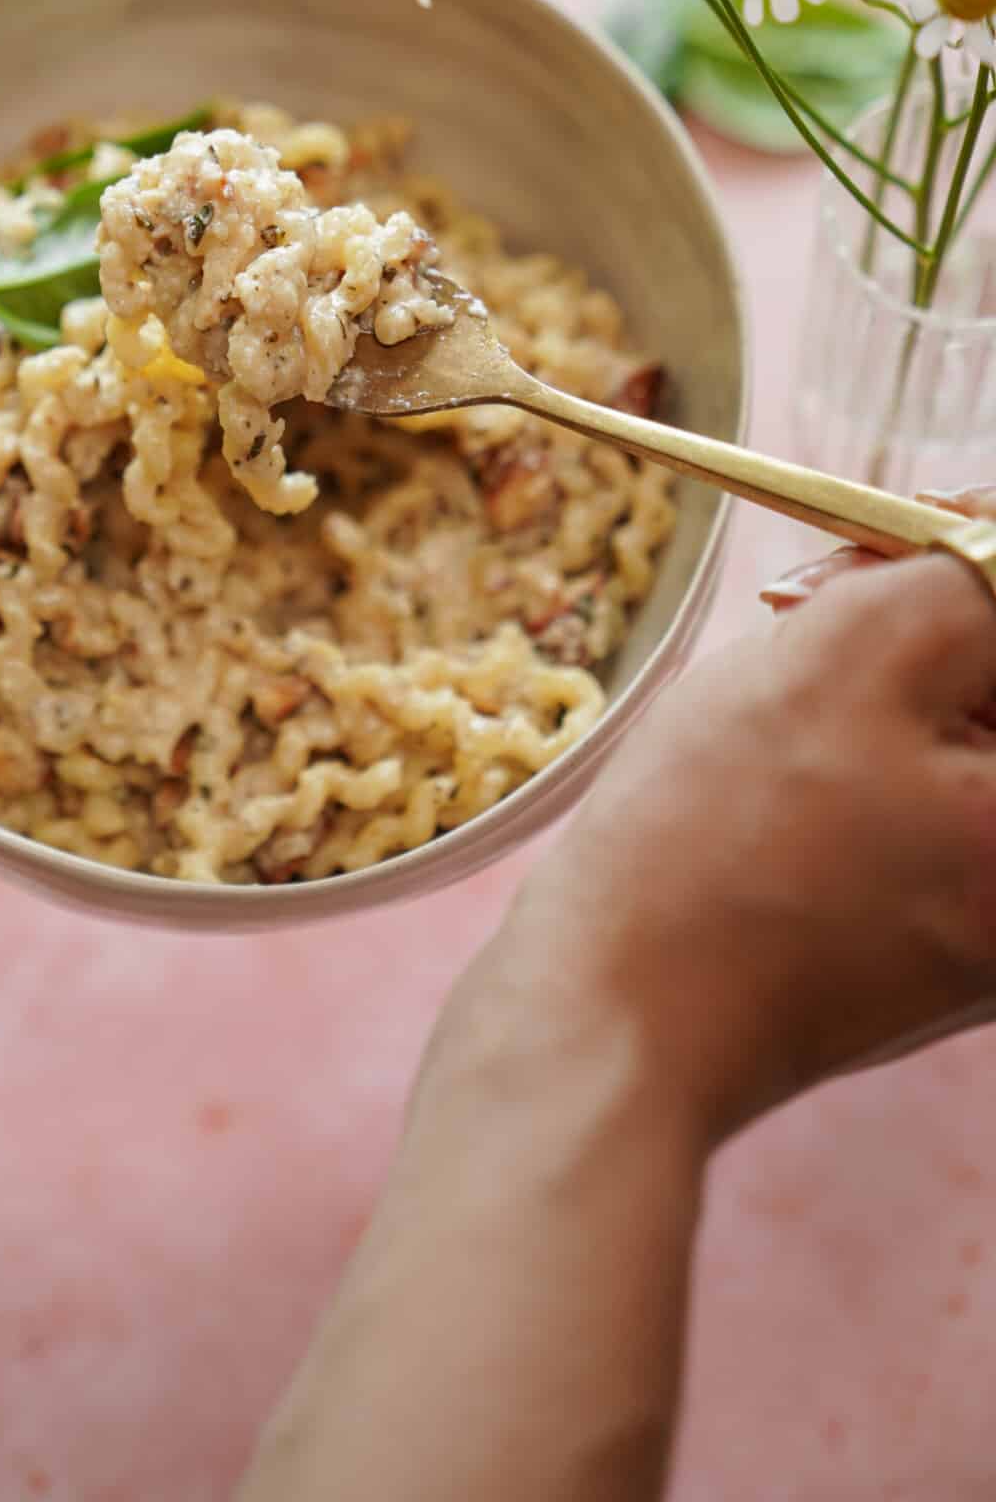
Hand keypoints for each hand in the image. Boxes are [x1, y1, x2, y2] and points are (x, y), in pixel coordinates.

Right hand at [504, 533, 995, 1141]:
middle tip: (813, 611)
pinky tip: (769, 765)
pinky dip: (857, 761)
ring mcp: (983, 933)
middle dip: (926, 629)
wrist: (612, 1022)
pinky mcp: (920, 955)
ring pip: (954, 746)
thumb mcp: (853, 657)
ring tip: (775, 691)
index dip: (972, 565)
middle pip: (994, 697)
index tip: (893, 547)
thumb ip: (971, 581)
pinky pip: (916, 812)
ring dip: (882, 688)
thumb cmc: (719, 841)